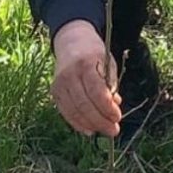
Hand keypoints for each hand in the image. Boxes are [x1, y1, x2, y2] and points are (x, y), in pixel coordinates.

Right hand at [51, 20, 120, 136]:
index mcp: (86, 63)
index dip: (107, 108)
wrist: (72, 41)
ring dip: (90, 125)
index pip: (96, 91)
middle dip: (100, 121)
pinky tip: (89, 130)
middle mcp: (69, 74)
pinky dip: (78, 124)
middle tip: (114, 130)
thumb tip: (115, 107)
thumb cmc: (94, 54)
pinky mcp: (54, 91)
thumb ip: (111, 85)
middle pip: (84, 105)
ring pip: (74, 111)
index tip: (118, 117)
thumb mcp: (108, 63)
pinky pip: (66, 113)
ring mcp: (59, 83)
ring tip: (104, 130)